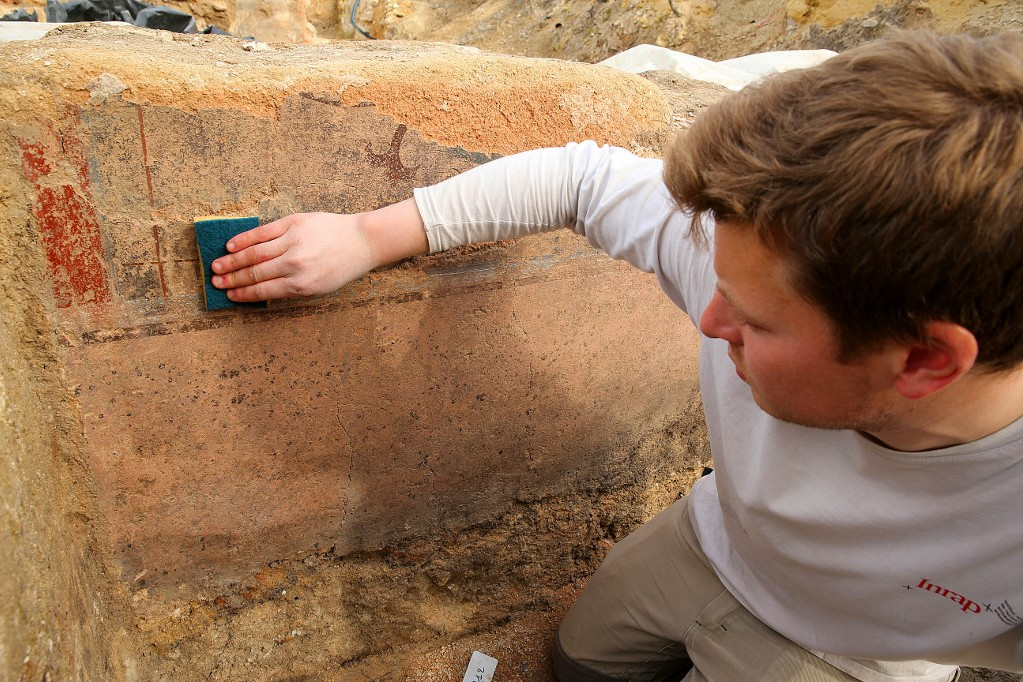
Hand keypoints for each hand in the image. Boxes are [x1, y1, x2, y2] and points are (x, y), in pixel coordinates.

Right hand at [210, 212, 372, 301]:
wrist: (361, 241)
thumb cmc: (340, 268)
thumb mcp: (320, 287)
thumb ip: (291, 289)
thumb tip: (261, 290)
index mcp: (302, 284)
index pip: (264, 290)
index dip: (243, 294)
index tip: (228, 295)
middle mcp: (295, 264)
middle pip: (255, 272)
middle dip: (232, 279)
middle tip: (215, 281)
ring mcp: (293, 242)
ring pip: (255, 252)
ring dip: (232, 261)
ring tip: (216, 265)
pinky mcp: (294, 223)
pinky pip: (263, 232)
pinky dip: (245, 239)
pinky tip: (231, 246)